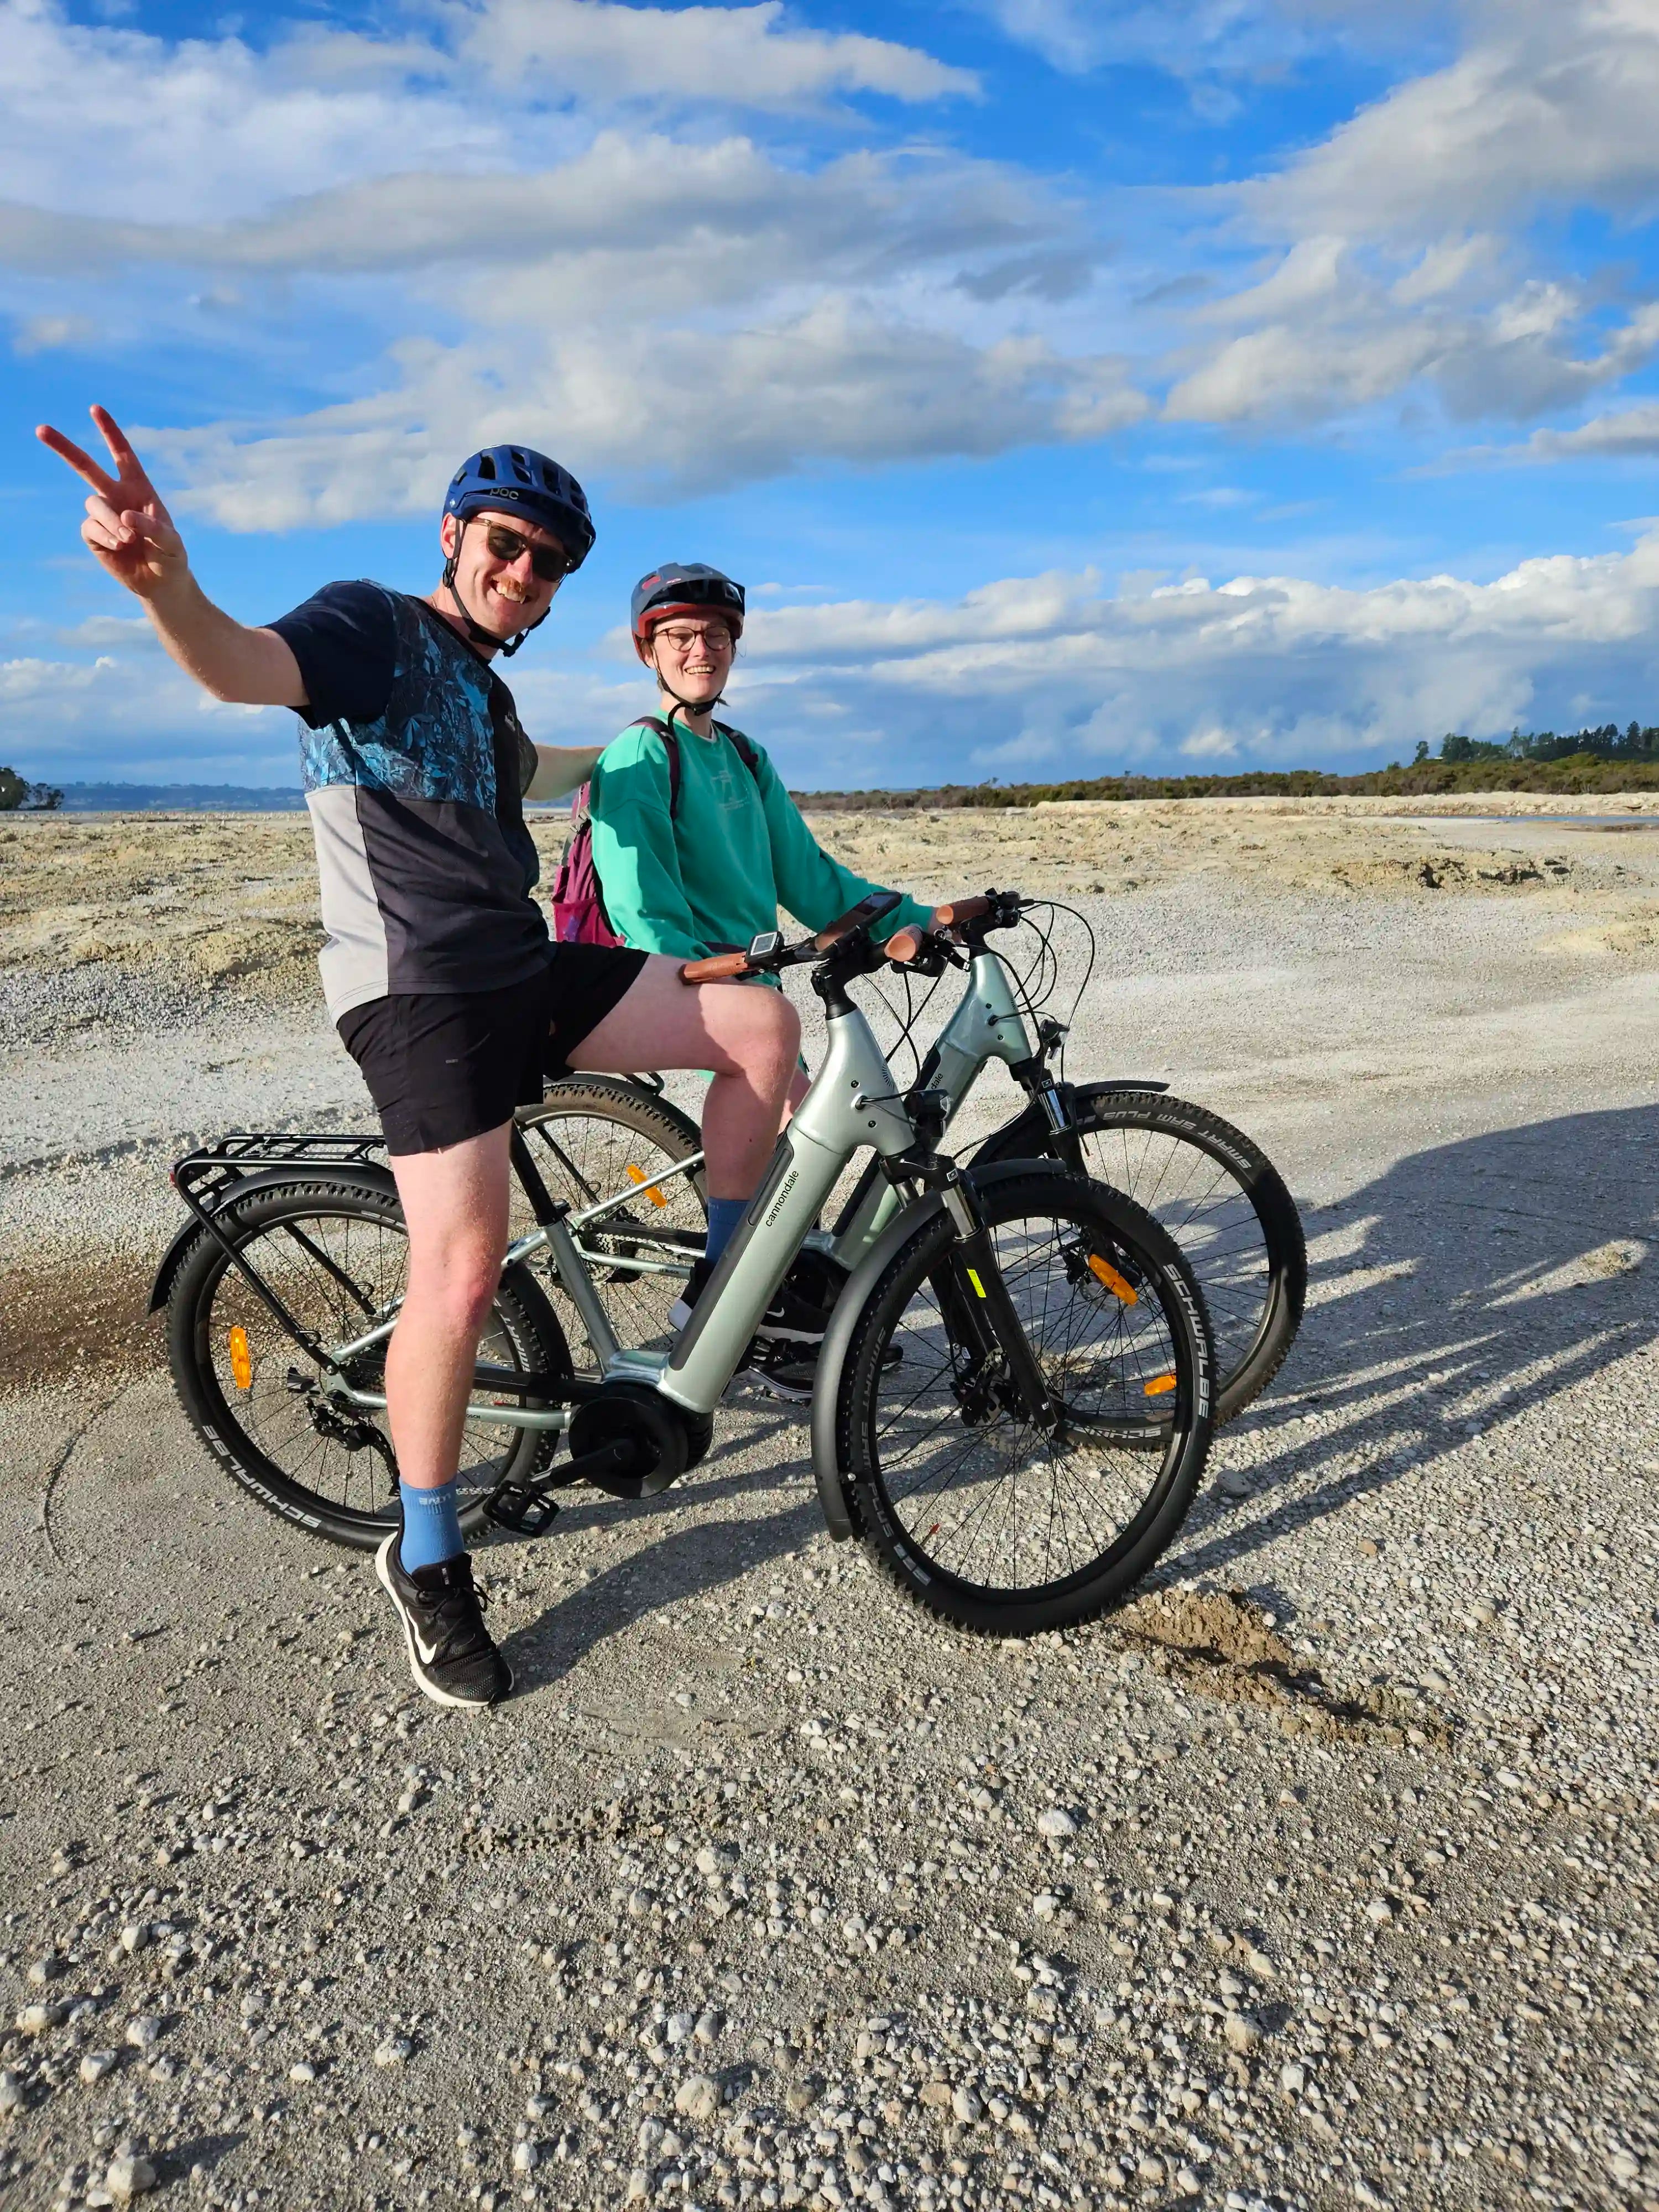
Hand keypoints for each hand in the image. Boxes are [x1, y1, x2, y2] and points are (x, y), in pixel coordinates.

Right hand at [36, 405, 186, 601]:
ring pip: (93, 503)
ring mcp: (103, 514)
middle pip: (85, 466)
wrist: (161, 583)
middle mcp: (117, 495)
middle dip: (64, 448)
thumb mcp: (171, 542)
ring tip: (129, 539)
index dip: (109, 431)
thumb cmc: (171, 557)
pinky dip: (105, 536)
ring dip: (110, 521)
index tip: (95, 408)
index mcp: (138, 487)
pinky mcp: (94, 534)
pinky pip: (90, 527)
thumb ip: (154, 527)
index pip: (122, 454)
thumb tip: (125, 516)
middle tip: (40, 429)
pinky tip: (120, 547)